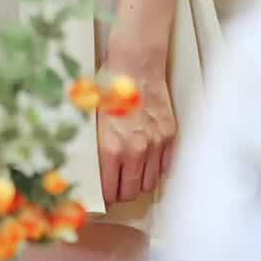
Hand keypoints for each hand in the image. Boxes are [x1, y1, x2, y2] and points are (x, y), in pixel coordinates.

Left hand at [98, 35, 176, 204]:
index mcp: (111, 147)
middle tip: (116, 190)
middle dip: (122, 194)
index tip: (103, 197)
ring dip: (139, 184)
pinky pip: (166, 166)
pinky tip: (147, 163)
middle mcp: (136, 150)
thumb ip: (94, 145)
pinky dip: (156, 169)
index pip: (110, 189)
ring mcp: (156, 144)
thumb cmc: (110, 86)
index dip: (105, 197)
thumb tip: (89, 167)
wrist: (136, 63)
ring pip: (150, 183)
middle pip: (131, 191)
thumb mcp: (92, 117)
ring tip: (131, 178)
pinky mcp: (170, 136)